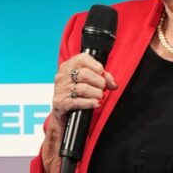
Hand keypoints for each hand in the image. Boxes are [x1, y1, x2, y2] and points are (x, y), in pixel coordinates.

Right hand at [41, 53, 117, 172]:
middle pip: (84, 74)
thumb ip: (102, 78)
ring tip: (99, 97)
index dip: (97, 67)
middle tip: (102, 89)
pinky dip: (90, 103)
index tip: (102, 74)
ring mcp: (60, 90)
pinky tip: (95, 104)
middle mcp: (62, 76)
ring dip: (95, 94)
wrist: (63, 114)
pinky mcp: (60, 103)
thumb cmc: (77, 94)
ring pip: (82, 88)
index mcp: (68, 66)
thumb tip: (113, 83)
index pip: (83, 58)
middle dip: (98, 82)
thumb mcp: (87, 82)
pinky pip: (77, 102)